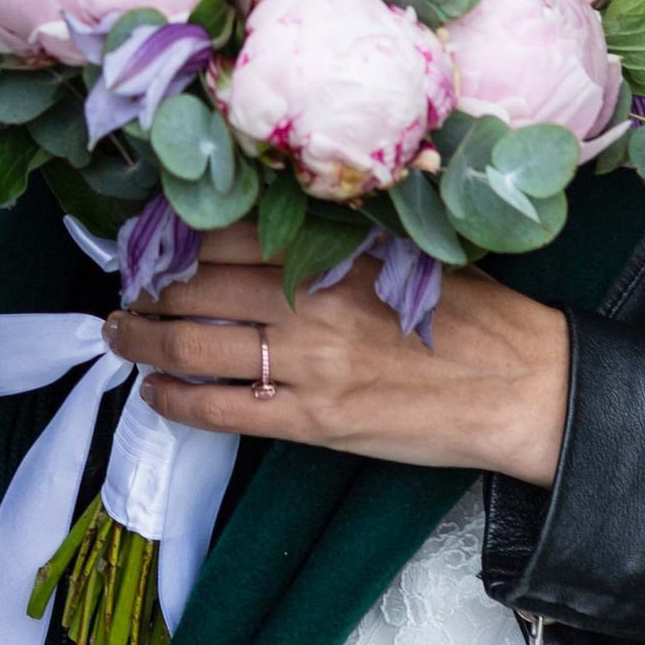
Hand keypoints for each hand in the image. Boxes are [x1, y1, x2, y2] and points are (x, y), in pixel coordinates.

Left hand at [104, 223, 569, 488]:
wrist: (523, 385)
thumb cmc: (475, 313)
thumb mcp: (407, 250)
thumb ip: (339, 238)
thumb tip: (269, 223)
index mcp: (334, 250)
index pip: (226, 231)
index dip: (174, 234)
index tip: (150, 235)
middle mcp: (311, 301)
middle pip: (195, 284)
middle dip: (146, 285)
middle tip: (125, 285)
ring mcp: (309, 364)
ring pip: (193, 344)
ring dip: (142, 338)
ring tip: (121, 332)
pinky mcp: (314, 421)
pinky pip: (222, 411)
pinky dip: (175, 400)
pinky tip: (155, 392)